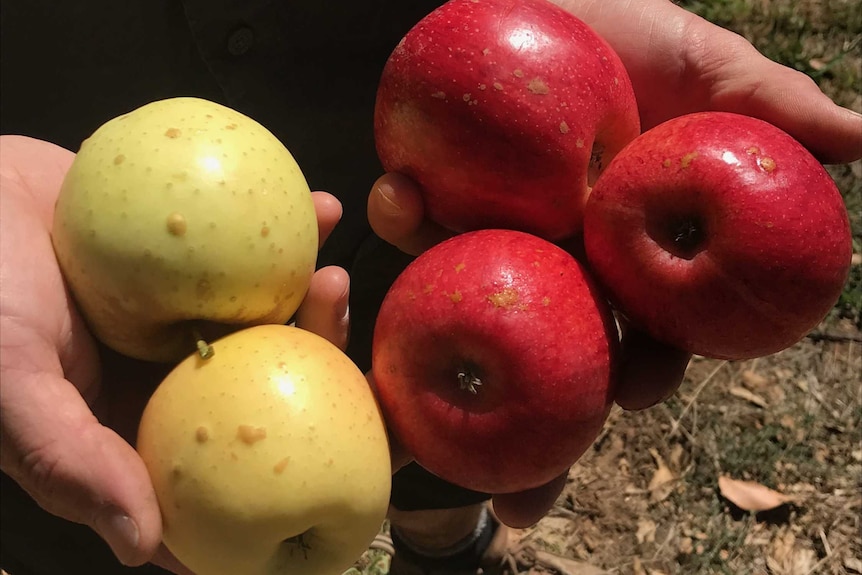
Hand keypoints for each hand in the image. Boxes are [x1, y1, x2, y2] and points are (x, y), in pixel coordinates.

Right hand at [0, 135, 347, 571]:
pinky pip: (256, 252)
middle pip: (273, 392)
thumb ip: (67, 459)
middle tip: (340, 333)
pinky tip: (322, 205)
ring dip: (314, 302)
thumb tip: (142, 548)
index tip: (365, 465)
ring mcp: (190, 320)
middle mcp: (179, 381)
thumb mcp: (8, 380)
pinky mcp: (196, 264)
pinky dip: (289, 232)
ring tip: (332, 270)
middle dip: (322, 370)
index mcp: (145, 430)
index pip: (230, 480)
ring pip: (274, 322)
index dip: (298, 488)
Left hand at [366, 0, 861, 526]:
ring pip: (466, 304)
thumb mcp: (703, 66)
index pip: (644, 331)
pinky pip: (409, 216)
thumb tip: (861, 140)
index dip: (644, 370)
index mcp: (624, 254)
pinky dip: (398, 208)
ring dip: (441, 321)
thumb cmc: (628, 35)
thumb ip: (768, 107)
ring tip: (419, 344)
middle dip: (538, 422)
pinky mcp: (432, 195)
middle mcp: (554, 260)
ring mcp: (488, 235)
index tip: (637, 392)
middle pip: (553, 358)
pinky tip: (392, 190)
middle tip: (519, 471)